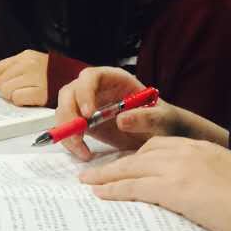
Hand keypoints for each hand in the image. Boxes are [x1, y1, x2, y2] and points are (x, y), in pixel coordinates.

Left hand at [0, 50, 49, 105]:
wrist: (76, 79)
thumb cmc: (50, 75)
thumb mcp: (31, 66)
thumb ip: (12, 71)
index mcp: (24, 56)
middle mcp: (28, 64)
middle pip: (0, 82)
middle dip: (6, 89)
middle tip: (21, 89)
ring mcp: (35, 77)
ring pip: (7, 92)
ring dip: (14, 96)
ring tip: (28, 93)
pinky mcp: (41, 92)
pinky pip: (18, 99)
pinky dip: (22, 101)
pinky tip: (32, 98)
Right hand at [55, 66, 224, 161]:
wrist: (162, 136)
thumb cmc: (165, 121)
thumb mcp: (163, 119)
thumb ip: (146, 117)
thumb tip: (121, 119)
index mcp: (115, 79)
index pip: (91, 77)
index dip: (85, 91)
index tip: (89, 113)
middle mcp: (97, 89)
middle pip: (70, 92)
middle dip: (69, 113)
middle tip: (78, 134)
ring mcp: (87, 106)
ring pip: (64, 111)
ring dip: (67, 130)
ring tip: (82, 148)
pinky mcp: (84, 123)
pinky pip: (68, 129)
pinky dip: (70, 142)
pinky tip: (84, 153)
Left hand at [80, 136, 230, 230]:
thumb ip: (217, 182)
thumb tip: (209, 199)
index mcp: (205, 148)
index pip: (163, 146)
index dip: (141, 157)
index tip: (127, 165)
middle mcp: (188, 152)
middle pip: (142, 154)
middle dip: (118, 164)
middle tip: (98, 172)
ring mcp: (180, 168)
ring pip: (132, 167)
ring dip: (107, 176)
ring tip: (87, 183)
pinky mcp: (175, 188)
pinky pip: (135, 186)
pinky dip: (114, 189)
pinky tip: (100, 194)